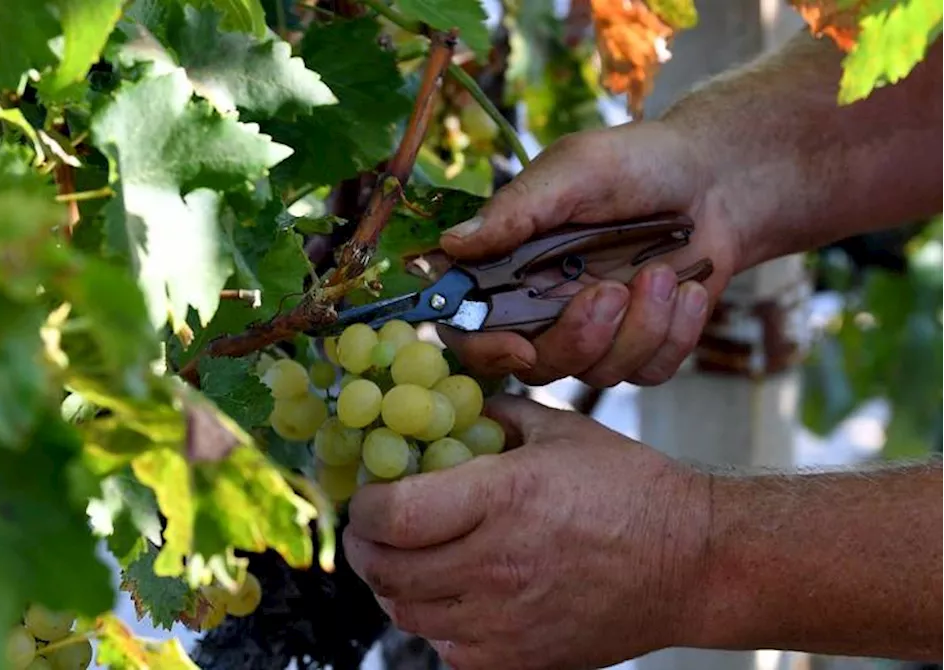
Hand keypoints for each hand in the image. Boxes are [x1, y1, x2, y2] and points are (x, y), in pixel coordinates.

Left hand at [343, 395, 712, 669]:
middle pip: (386, 569)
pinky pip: (445, 649)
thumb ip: (493, 417)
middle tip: (369, 528)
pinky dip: (433, 622)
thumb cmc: (631, 490)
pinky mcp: (520, 659)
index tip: (366, 493)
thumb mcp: (560, 430)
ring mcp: (506, 621)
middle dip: (364, 545)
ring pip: (407, 612)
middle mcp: (498, 564)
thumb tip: (441, 411)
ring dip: (393, 585)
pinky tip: (449, 595)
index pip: (392, 513)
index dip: (363, 504)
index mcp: (504, 497)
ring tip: (405, 558)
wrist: (693, 561)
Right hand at [437, 121, 741, 386]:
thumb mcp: (575, 170)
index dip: (485, 350)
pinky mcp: (643, 345)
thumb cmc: (639, 162)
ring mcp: (594, 330)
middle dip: (578, 339)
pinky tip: (688, 289)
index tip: (520, 348)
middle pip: (536, 365)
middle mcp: (544, 307)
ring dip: (639, 328)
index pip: (470, 328)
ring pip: (597, 373)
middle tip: (614, 291)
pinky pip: (648, 372)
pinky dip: (674, 334)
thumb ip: (517, 210)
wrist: (718, 177)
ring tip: (664, 273)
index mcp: (511, 266)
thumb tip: (451, 245)